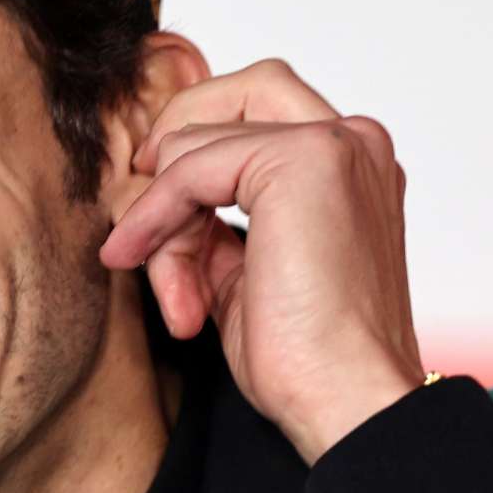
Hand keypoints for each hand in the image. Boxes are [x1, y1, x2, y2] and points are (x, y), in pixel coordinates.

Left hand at [100, 59, 424, 463]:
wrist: (346, 402)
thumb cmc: (303, 356)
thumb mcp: (239, 270)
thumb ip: (209, 218)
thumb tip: (151, 185)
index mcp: (349, 167)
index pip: (257, 112)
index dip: (194, 149)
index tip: (155, 208)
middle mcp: (353, 142)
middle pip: (240, 91)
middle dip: (176, 141)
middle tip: (139, 202)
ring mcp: (334, 144)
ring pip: (200, 139)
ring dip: (163, 213)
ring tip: (175, 290)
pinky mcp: (305, 161)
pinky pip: (190, 168)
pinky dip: (157, 215)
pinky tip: (142, 261)